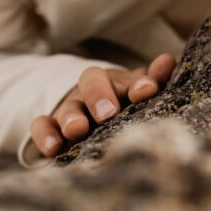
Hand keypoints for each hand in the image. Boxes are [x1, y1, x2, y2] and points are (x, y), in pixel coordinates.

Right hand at [29, 52, 176, 158]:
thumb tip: (167, 61)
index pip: (126, 78)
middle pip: (91, 82)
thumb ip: (153, 82)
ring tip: (77, 129)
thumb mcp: (138, 96)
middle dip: (99, 95)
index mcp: (118, 84)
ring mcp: (70, 109)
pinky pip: (42, 126)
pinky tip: (52, 149)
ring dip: (72, 117)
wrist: (92, 122)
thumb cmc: (124, 108)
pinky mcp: (51, 128)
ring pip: (68, 108)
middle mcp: (93, 93)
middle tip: (108, 113)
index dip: (136, 84)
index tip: (146, 91)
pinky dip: (45, 135)